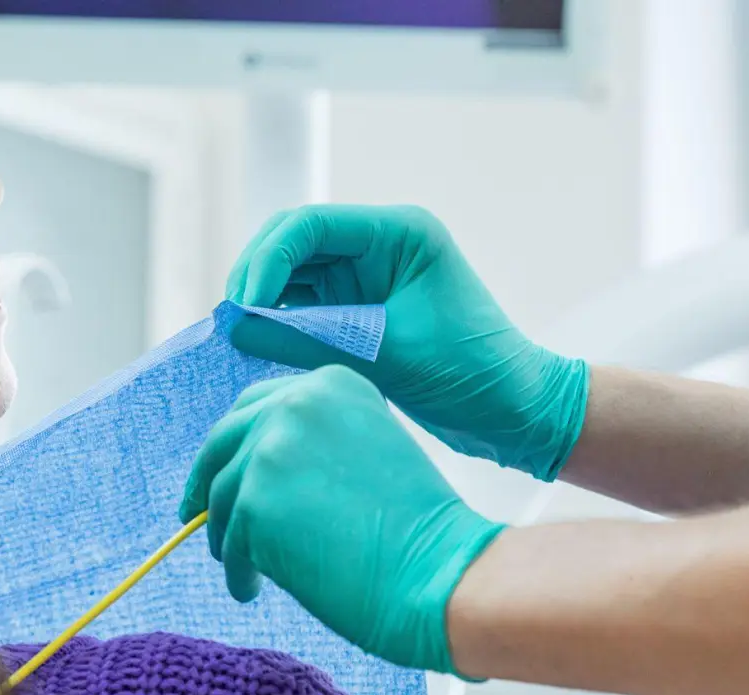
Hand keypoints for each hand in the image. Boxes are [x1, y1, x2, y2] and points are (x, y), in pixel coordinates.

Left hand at [180, 365, 504, 674]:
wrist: (440, 571)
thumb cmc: (416, 527)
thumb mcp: (366, 451)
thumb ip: (314, 445)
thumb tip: (250, 473)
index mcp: (329, 384)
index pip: (255, 406)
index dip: (231, 445)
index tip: (216, 474)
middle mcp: (295, 403)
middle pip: (223, 443)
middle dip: (204, 482)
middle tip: (193, 516)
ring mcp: (271, 449)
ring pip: (221, 497)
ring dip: (227, 538)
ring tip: (247, 572)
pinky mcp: (255, 501)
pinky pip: (229, 541)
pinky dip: (238, 570)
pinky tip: (252, 589)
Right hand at [227, 204, 590, 481]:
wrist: (517, 413)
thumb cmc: (472, 375)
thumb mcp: (387, 355)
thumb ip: (310, 339)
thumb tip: (237, 328)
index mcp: (399, 232)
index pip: (308, 226)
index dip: (265, 261)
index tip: (243, 308)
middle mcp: (381, 243)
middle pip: (292, 243)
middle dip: (255, 278)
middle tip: (231, 324)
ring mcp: (369, 275)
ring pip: (293, 275)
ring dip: (264, 303)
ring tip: (240, 339)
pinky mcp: (362, 309)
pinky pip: (306, 307)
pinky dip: (282, 325)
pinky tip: (263, 347)